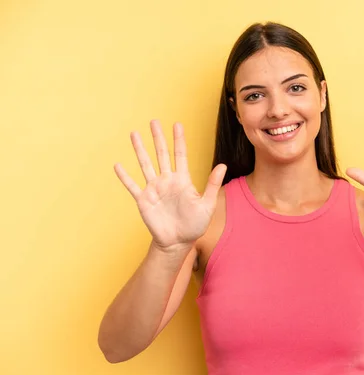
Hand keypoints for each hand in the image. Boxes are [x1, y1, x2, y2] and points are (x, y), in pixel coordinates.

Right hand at [114, 120, 226, 249]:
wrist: (178, 242)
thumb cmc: (195, 224)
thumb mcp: (207, 204)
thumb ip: (212, 184)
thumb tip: (223, 165)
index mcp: (183, 180)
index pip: (180, 155)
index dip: (179, 140)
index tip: (177, 124)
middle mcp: (167, 181)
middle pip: (162, 154)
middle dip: (158, 138)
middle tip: (154, 121)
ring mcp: (154, 189)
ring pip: (145, 165)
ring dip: (140, 150)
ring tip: (134, 134)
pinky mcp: (144, 200)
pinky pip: (132, 186)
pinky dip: (125, 176)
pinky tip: (117, 165)